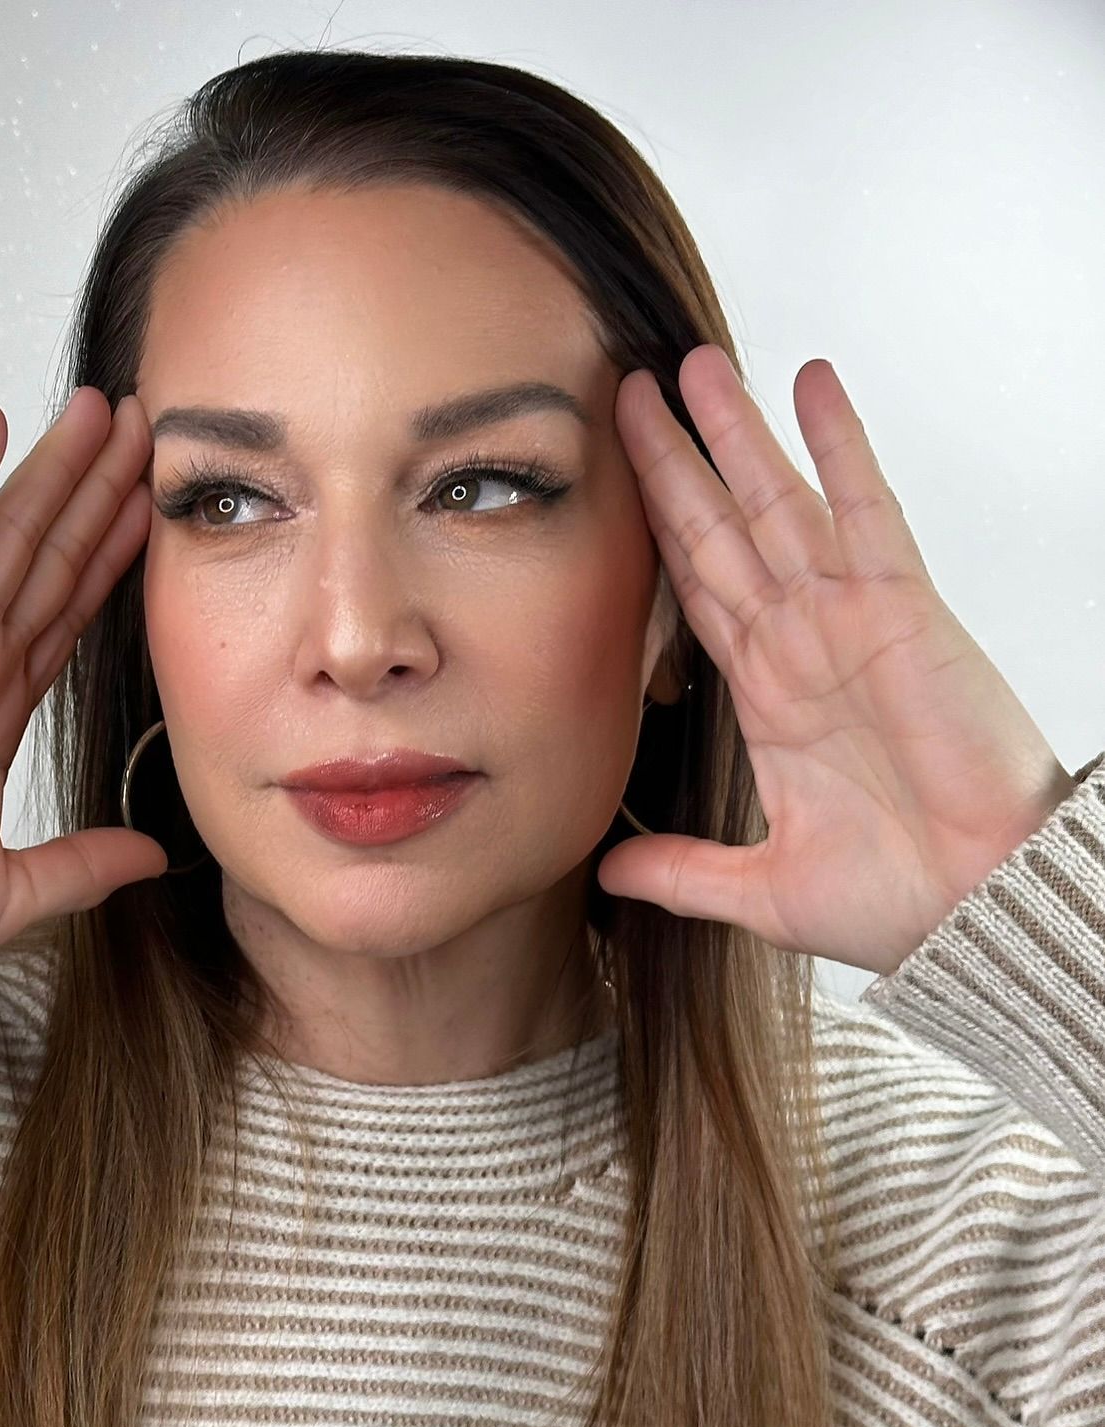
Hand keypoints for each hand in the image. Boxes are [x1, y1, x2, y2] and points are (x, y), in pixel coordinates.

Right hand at [0, 389, 165, 973]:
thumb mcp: (18, 889)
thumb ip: (87, 863)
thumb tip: (154, 855)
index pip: (66, 617)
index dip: (108, 561)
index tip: (150, 511)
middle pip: (49, 560)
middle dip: (96, 494)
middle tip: (142, 432)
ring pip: (10, 536)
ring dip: (53, 470)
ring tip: (99, 410)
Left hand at [597, 344, 1076, 977]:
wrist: (973, 911)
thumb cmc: (893, 901)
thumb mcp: (760, 888)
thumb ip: (683, 872)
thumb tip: (607, 870)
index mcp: (767, 698)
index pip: (694, 593)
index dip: (654, 533)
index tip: (612, 478)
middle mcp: (801, 644)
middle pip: (722, 530)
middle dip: (676, 460)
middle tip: (628, 387)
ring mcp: (849, 619)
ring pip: (779, 503)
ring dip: (737, 433)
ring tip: (693, 363)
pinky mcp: (902, 610)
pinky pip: (864, 511)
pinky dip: (837, 445)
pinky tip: (809, 383)